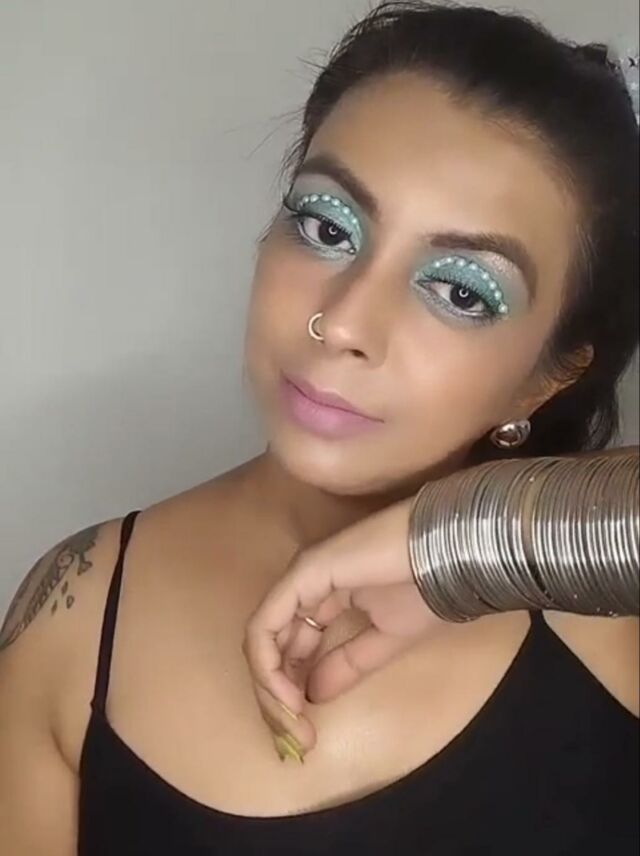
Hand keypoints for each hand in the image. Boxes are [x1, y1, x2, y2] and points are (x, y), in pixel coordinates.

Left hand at [243, 496, 444, 756]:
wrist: (448, 558)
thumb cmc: (425, 591)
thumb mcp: (383, 641)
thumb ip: (346, 665)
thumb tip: (313, 695)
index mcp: (325, 598)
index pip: (291, 647)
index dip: (291, 690)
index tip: (306, 734)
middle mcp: (304, 588)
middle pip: (270, 646)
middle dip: (276, 698)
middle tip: (295, 742)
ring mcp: (299, 579)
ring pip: (261, 640)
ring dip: (269, 689)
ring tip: (291, 725)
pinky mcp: (301, 575)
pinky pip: (265, 626)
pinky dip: (268, 666)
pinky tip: (287, 698)